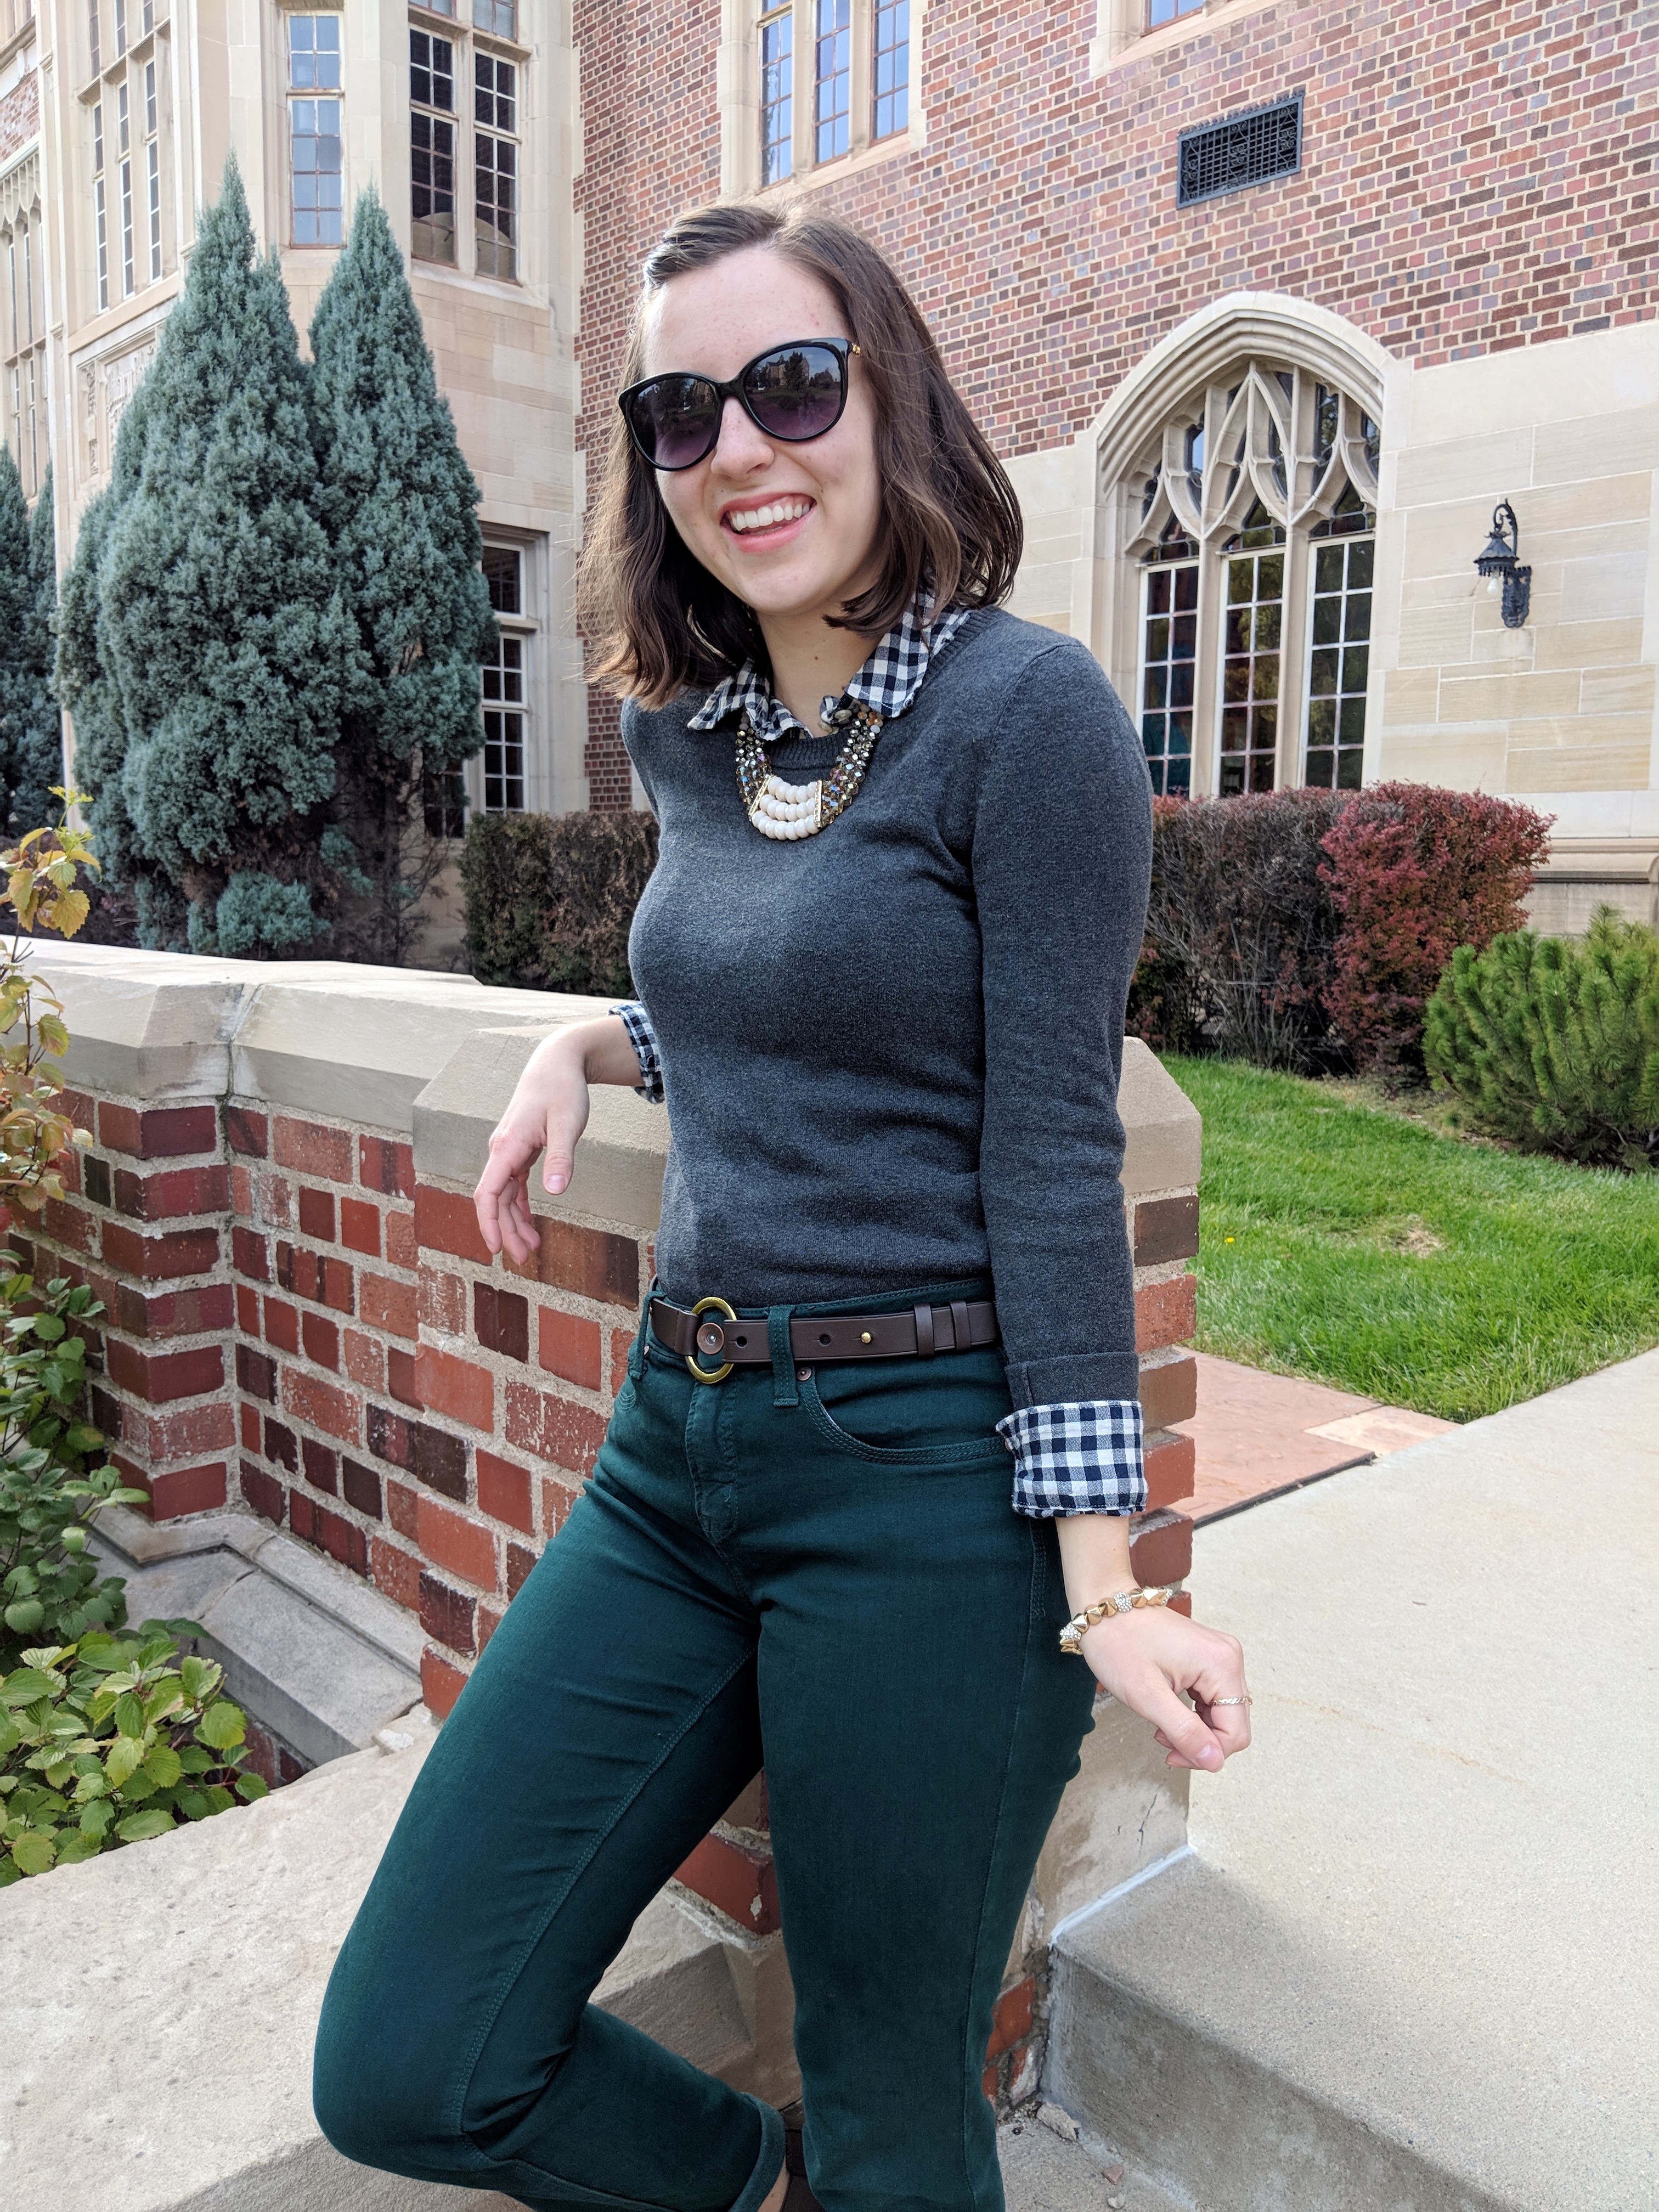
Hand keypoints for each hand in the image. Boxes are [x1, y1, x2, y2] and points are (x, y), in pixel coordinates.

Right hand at [473, 1031, 593, 1265]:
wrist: (556, 1063)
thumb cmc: (562, 1089)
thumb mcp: (568, 1123)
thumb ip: (560, 1157)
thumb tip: (554, 1191)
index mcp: (507, 1146)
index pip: (488, 1192)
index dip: (488, 1223)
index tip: (495, 1248)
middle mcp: (501, 1150)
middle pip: (494, 1200)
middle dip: (505, 1231)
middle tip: (523, 1258)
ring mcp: (508, 1151)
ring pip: (503, 1195)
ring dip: (512, 1222)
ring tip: (530, 1248)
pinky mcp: (519, 1150)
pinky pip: (513, 1185)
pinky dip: (519, 1206)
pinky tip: (529, 1223)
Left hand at [1079, 1605, 1250, 1772]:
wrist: (1102, 1608)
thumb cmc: (1119, 1643)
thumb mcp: (1148, 1696)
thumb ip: (1184, 1732)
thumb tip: (1214, 1762)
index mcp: (1222, 1665)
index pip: (1235, 1733)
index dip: (1205, 1754)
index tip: (1171, 1754)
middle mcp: (1229, 1658)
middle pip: (1233, 1725)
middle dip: (1200, 1743)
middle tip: (1163, 1741)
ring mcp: (1220, 1656)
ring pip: (1223, 1715)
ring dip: (1195, 1730)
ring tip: (1160, 1726)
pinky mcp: (1208, 1658)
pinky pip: (1212, 1699)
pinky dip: (1193, 1715)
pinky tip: (1168, 1713)